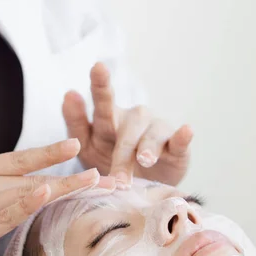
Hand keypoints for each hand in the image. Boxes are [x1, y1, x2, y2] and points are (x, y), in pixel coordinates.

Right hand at [0, 110, 113, 255]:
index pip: (19, 158)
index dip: (49, 151)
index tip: (77, 143)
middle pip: (33, 176)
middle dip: (73, 176)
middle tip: (109, 175)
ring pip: (27, 193)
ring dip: (64, 187)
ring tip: (96, 182)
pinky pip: (5, 215)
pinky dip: (26, 202)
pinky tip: (48, 192)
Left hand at [63, 62, 192, 187]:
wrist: (140, 187)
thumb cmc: (109, 161)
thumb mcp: (87, 146)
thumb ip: (76, 123)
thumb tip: (69, 93)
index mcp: (109, 119)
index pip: (102, 102)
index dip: (100, 85)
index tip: (98, 67)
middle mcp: (134, 121)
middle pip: (128, 124)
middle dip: (124, 143)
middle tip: (116, 146)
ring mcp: (157, 132)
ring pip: (151, 137)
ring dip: (147, 148)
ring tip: (143, 160)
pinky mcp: (177, 149)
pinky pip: (179, 142)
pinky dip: (182, 137)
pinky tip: (186, 130)